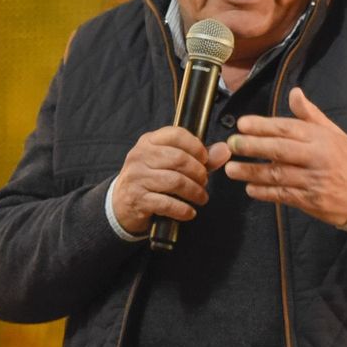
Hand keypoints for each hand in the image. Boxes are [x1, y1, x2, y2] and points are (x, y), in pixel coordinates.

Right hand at [109, 126, 230, 233]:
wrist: (121, 203)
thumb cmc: (150, 180)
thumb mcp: (169, 164)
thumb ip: (198, 158)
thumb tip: (224, 150)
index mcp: (148, 142)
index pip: (176, 134)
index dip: (196, 147)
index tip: (204, 160)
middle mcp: (140, 156)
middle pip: (179, 159)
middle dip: (198, 172)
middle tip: (204, 182)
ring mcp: (137, 178)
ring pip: (175, 181)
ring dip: (194, 192)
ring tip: (201, 197)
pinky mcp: (138, 199)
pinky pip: (167, 203)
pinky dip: (183, 210)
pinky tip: (189, 212)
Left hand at [222, 87, 346, 225]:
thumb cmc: (345, 159)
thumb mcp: (333, 132)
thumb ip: (310, 115)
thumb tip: (294, 93)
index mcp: (320, 138)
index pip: (287, 128)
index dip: (263, 126)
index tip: (242, 124)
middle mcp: (317, 157)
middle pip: (280, 150)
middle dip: (253, 146)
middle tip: (232, 144)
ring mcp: (314, 180)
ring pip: (278, 175)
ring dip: (252, 172)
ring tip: (231, 169)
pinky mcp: (311, 201)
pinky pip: (283, 195)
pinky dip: (265, 193)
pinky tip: (250, 189)